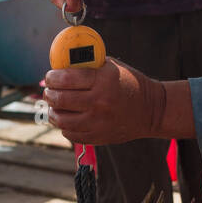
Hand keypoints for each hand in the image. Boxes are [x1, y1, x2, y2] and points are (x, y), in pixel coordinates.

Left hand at [43, 58, 165, 144]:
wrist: (151, 110)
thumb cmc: (129, 84)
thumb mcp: (111, 67)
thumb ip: (88, 66)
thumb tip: (60, 66)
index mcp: (103, 81)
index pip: (67, 78)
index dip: (52, 77)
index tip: (50, 77)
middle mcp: (100, 103)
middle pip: (61, 100)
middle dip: (50, 94)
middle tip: (49, 91)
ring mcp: (99, 122)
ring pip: (62, 120)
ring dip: (53, 112)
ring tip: (54, 107)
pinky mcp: (99, 137)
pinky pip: (72, 134)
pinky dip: (64, 127)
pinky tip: (66, 119)